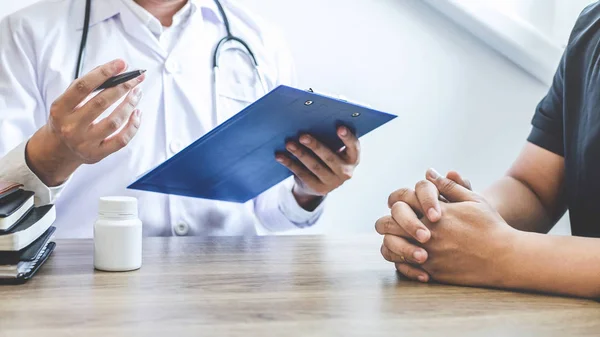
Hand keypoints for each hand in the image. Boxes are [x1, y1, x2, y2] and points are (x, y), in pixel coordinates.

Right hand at [26, 59, 144, 185]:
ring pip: (114, 122)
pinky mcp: (97, 154)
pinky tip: (137, 113)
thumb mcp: (67, 101)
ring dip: (130, 104)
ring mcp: (85, 142)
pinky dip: (133, 126)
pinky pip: (121, 140)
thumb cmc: (67, 118)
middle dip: (123, 87)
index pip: (83, 86)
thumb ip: (87, 85)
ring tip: (138, 93)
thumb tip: (115, 69)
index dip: (104, 72)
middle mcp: (71, 126)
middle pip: (102, 103)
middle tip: (137, 78)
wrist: (58, 150)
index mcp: (60, 109)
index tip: (122, 64)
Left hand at [275, 126, 359, 209]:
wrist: (320, 182)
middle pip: (330, 157)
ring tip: (289, 144)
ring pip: (314, 166)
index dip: (348, 137)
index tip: (339, 127)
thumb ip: (330, 138)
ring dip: (300, 154)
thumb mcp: (333, 148)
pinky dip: (290, 164)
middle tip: (302, 136)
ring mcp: (332, 182)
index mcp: (353, 158)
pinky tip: (281, 156)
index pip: (354, 147)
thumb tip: (311, 120)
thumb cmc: (327, 156)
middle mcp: (346, 172)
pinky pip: (303, 174)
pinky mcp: (318, 188)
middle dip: (315, 146)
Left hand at [378, 169, 518, 287]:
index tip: (402, 203)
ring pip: (390, 246)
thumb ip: (448, 187)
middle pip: (387, 223)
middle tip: (392, 222)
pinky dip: (400, 261)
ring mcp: (427, 253)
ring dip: (391, 241)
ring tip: (397, 239)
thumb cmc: (490, 226)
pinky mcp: (431, 271)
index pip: (401, 199)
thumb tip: (429, 172)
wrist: (505, 258)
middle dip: (388, 220)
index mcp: (435, 211)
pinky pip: (402, 266)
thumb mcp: (473, 200)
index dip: (397, 199)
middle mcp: (427, 232)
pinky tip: (407, 256)